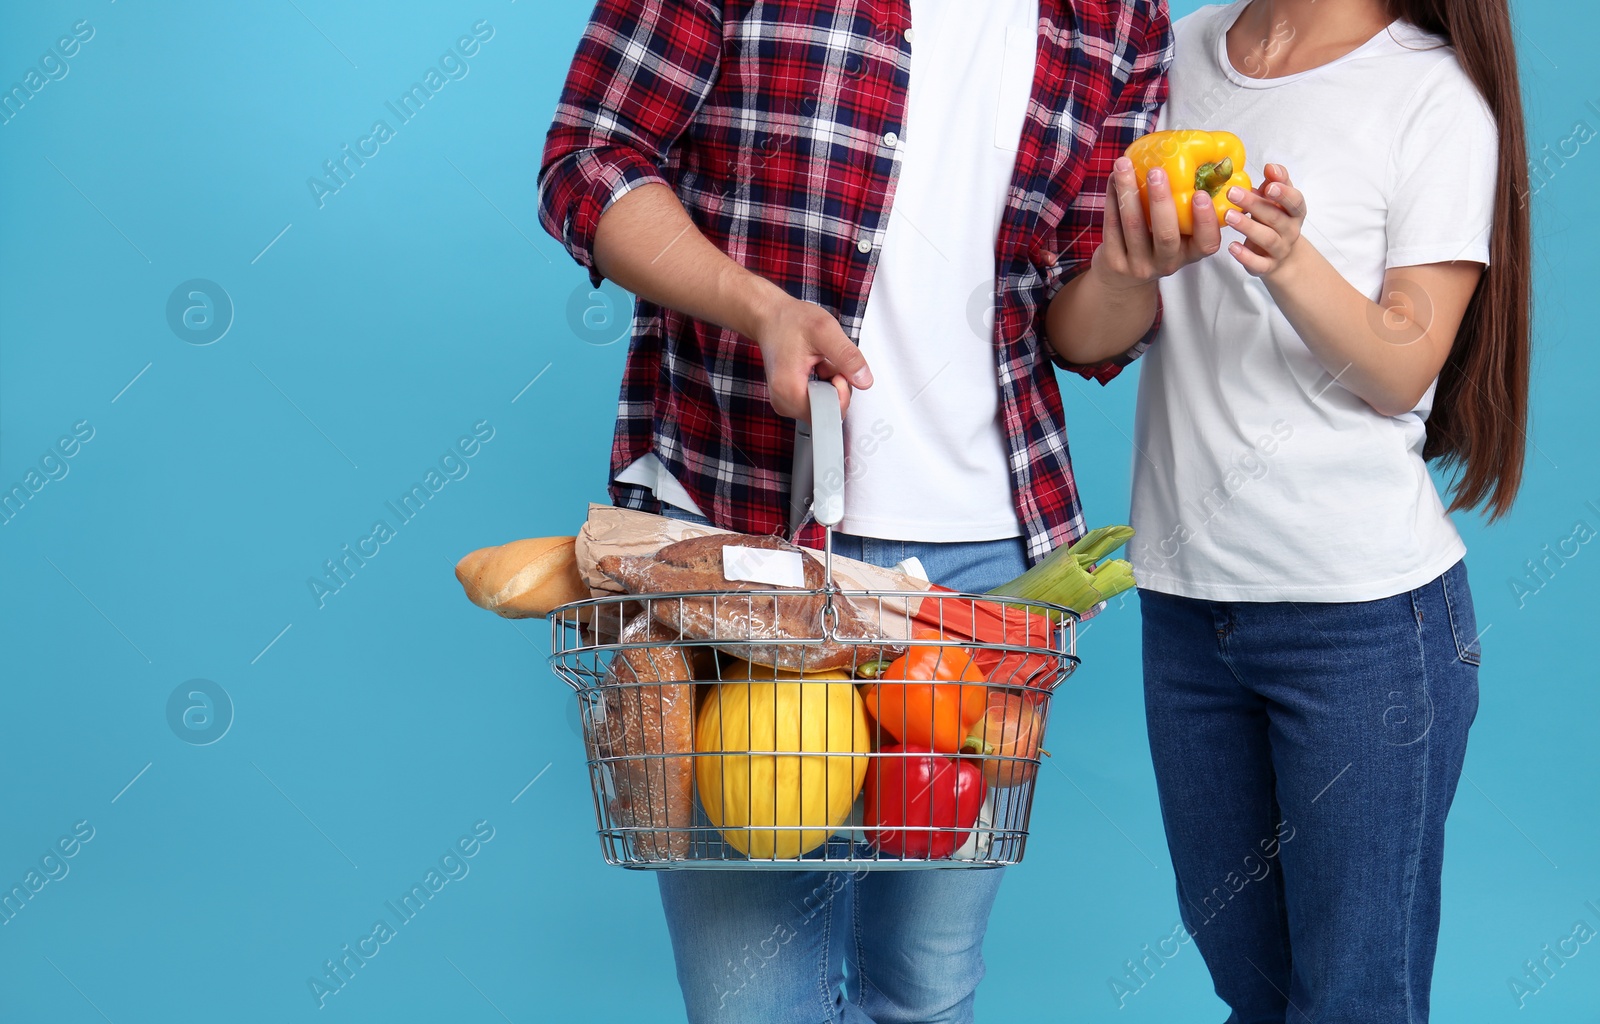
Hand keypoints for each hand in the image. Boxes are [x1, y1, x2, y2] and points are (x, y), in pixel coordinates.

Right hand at [749, 292, 871, 419]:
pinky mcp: (789, 400)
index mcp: (788, 390)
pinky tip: (817, 368)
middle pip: (827, 413)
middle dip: (837, 389)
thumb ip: (847, 356)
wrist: (770, 317)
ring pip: (824, 408)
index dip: (841, 393)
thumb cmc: (790, 322)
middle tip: (829, 363)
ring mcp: (785, 403)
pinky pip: (818, 403)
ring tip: (820, 362)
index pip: (829, 413)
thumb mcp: (825, 331)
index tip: (837, 370)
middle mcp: (783, 402)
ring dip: (831, 386)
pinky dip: (824, 386)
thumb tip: (864, 381)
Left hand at [1091, 156, 1223, 288]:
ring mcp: (1138, 265)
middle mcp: (1166, 263)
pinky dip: (1112, 199)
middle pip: (1166, 235)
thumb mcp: (1178, 236)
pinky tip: (1113, 178)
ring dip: (1128, 191)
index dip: (1205, 221)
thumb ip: (1185, 209)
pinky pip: (1112, 226)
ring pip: (1133, 227)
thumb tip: (1189, 157)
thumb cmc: (1156, 245)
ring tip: (1124, 164)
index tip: (1201, 194)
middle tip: (1157, 171)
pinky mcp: (1114, 261)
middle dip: (1161, 201)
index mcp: (1189, 253)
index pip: (1206, 244)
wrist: (1122, 280)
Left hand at [1225, 164, 1306, 277]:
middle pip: (1275, 217)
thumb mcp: (1278, 199)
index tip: (1269, 185)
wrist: (1282, 256)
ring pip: (1267, 239)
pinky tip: (1231, 247)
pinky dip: (1245, 256)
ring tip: (1228, 216)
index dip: (1284, 193)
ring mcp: (1280, 249)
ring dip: (1247, 227)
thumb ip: (1276, 181)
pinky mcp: (1267, 266)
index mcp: (1294, 212)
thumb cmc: (1276, 219)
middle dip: (1254, 204)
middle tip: (1232, 193)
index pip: (1295, 201)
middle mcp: (1290, 231)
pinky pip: (1259, 263)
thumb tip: (1270, 166)